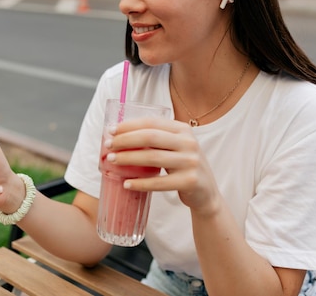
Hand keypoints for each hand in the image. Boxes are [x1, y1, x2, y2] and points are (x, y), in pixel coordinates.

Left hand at [105, 117, 221, 216]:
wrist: (206, 193)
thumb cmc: (182, 167)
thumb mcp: (175, 148)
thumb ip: (156, 140)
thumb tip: (119, 136)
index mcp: (183, 130)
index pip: (152, 122)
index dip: (129, 125)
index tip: (111, 131)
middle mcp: (189, 142)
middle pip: (150, 137)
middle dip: (125, 140)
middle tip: (108, 145)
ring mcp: (191, 162)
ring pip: (153, 158)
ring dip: (128, 158)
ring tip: (112, 161)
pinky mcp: (190, 181)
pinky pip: (159, 182)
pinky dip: (141, 183)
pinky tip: (127, 183)